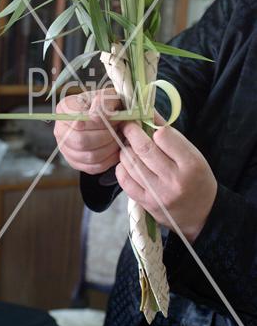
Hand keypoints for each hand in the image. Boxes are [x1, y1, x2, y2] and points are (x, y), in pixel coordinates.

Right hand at [54, 89, 121, 174]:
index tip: (115, 117)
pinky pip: (93, 167)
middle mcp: (60, 129)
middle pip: (81, 141)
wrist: (107, 116)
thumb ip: (103, 101)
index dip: (99, 122)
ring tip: (118, 137)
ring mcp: (65, 147)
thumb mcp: (108, 95)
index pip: (78, 121)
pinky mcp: (75, 162)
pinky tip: (116, 148)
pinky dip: (109, 160)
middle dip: (106, 137)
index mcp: (65, 108)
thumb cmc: (107, 104)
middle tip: (119, 129)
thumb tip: (95, 116)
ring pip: (88, 156)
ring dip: (109, 148)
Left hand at [116, 122, 217, 241]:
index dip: (153, 127)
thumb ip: (170, 134)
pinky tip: (126, 162)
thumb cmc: (197, 178)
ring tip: (127, 145)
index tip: (146, 122)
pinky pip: (125, 180)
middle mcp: (174, 180)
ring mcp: (158, 194)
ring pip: (131, 163)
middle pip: (144, 149)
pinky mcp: (146, 203)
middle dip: (131, 132)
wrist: (202, 214)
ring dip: (125, 149)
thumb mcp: (192, 154)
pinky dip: (122, 167)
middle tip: (127, 126)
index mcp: (190, 164)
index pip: (164, 136)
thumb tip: (149, 111)